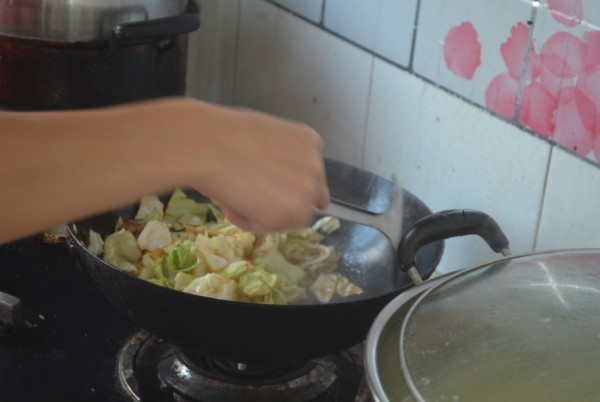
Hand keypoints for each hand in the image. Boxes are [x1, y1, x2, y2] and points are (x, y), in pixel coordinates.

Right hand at [181, 102, 329, 232]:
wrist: (206, 145)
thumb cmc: (223, 133)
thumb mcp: (265, 138)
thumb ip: (279, 158)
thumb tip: (270, 178)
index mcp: (310, 142)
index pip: (309, 175)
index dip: (287, 184)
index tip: (267, 187)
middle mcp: (316, 167)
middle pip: (307, 199)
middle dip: (283, 201)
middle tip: (252, 200)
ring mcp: (307, 193)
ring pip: (290, 217)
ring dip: (265, 214)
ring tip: (234, 198)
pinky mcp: (291, 214)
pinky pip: (271, 227)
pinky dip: (250, 223)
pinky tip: (231, 204)